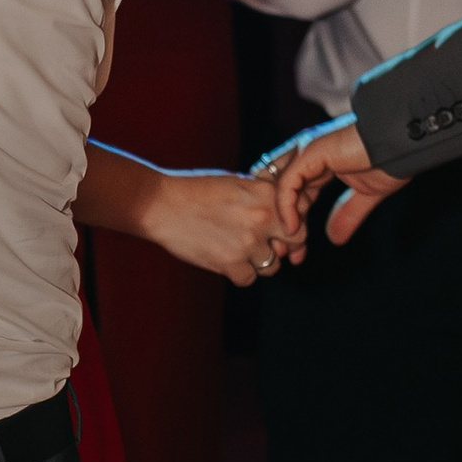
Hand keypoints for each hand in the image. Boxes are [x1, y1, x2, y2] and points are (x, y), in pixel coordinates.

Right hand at [130, 165, 290, 283]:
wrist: (161, 204)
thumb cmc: (196, 190)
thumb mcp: (236, 183)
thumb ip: (263, 197)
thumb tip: (284, 213)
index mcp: (266, 194)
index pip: (300, 219)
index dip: (293, 228)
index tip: (281, 232)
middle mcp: (262, 218)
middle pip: (295, 244)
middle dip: (284, 246)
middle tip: (267, 244)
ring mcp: (247, 243)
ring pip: (272, 265)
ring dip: (259, 261)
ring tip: (238, 249)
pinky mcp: (230, 263)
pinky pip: (248, 279)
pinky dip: (239, 273)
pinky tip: (225, 259)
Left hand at [254, 115, 406, 262]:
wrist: (402, 145)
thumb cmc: (390, 161)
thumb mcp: (365, 195)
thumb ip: (348, 214)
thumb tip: (335, 238)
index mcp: (319, 163)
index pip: (294, 194)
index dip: (293, 221)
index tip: (298, 250)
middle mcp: (307, 155)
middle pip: (281, 193)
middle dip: (281, 224)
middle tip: (287, 254)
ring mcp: (306, 152)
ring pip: (279, 189)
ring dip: (281, 220)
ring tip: (289, 247)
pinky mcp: (309, 152)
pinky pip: (287, 183)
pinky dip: (286, 207)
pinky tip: (293, 228)